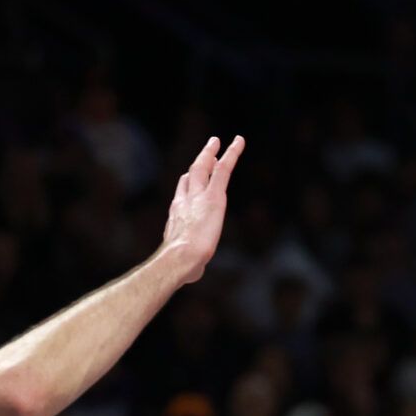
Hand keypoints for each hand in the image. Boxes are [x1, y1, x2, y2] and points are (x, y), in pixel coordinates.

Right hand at [160, 136, 244, 283]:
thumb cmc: (181, 265)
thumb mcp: (185, 260)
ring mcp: (198, 195)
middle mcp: (185, 199)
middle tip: (206, 149)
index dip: (187, 182)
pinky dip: (231, 153)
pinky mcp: (215, 196)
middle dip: (198, 160)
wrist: (180, 257)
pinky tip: (238, 141)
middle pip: (191, 174)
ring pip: (205, 167)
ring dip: (212, 152)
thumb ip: (190, 262)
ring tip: (218, 141)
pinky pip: (223, 169)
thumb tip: (190, 275)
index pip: (182, 192)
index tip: (190, 175)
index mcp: (177, 214)